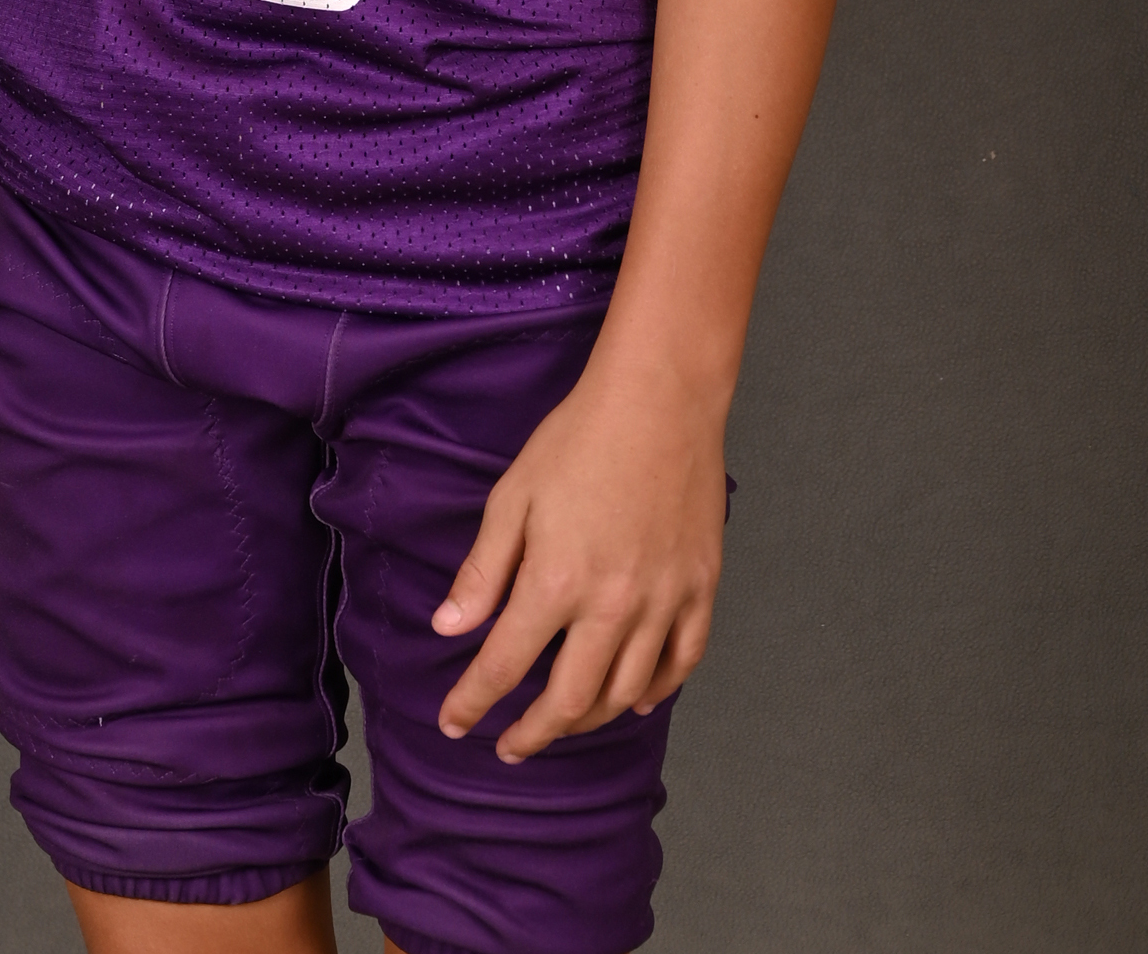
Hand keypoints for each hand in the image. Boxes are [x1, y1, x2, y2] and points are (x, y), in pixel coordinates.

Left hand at [431, 352, 727, 761]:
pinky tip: (636, 700)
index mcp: (556, 582)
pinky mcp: (700, 589)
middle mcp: (612, 606)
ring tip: (563, 722)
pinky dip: (657, 691)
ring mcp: (663, 602)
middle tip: (509, 746)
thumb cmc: (578, 439)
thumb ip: (483, 570)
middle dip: (532, 733)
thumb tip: (447, 628)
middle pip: (569, 700)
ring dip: (589, 720)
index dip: (472, 701)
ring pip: (626, 693)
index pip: (504, 666)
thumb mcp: (512, 497)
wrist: (660, 400)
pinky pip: (681, 662)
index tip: (453, 723)